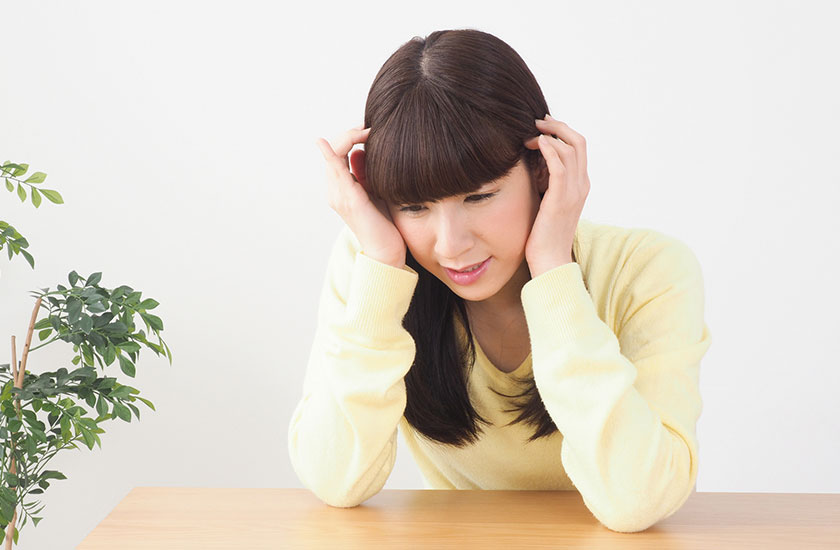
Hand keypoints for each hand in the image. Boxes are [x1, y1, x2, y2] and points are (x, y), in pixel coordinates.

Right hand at [315, 124, 407, 267]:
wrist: (386, 251)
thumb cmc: (384, 223)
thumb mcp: (375, 191)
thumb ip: (366, 173)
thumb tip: (360, 151)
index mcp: (340, 187)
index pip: (337, 152)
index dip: (350, 136)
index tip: (369, 129)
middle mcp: (334, 190)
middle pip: (333, 150)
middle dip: (350, 133)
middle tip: (371, 126)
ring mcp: (338, 195)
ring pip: (333, 155)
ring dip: (350, 137)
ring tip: (369, 130)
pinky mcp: (349, 199)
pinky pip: (334, 171)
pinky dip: (329, 154)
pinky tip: (323, 143)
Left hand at [522, 115, 589, 277]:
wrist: (549, 260)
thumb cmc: (543, 235)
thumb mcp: (547, 203)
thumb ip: (546, 184)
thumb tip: (532, 167)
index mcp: (580, 185)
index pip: (578, 147)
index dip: (562, 132)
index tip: (542, 126)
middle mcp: (581, 185)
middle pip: (578, 142)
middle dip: (558, 126)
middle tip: (537, 121)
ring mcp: (573, 192)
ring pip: (571, 149)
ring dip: (550, 135)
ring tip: (531, 133)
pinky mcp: (560, 200)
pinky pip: (559, 167)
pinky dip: (550, 150)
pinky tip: (537, 143)